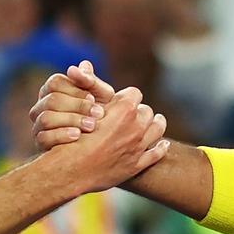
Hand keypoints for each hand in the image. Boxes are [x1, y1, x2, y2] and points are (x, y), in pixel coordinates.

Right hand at [30, 60, 117, 148]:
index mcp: (53, 89)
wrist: (102, 140)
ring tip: (91, 125)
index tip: (93, 98)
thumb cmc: (100, 112)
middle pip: (52, 100)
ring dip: (71, 120)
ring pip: (46, 118)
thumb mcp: (101, 94)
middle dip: (77, 106)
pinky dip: (62, 135)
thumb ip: (90, 81)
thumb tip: (74, 68)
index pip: (55, 83)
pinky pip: (44, 137)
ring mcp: (38, 124)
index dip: (75, 90)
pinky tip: (78, 135)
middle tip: (99, 113)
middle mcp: (41, 105)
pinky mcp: (40, 142)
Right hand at [45, 86, 169, 193]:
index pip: (134, 93)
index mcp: (125, 109)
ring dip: (155, 124)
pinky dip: (161, 147)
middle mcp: (136, 126)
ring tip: (155, 122)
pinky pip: (157, 153)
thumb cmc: (73, 136)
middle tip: (133, 114)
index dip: (126, 96)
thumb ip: (90, 85)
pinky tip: (163, 144)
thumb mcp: (82, 107)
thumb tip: (85, 64)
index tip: (121, 100)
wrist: (70, 169)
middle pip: (147, 110)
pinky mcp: (137, 165)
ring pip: (157, 129)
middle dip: (140, 111)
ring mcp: (138, 147)